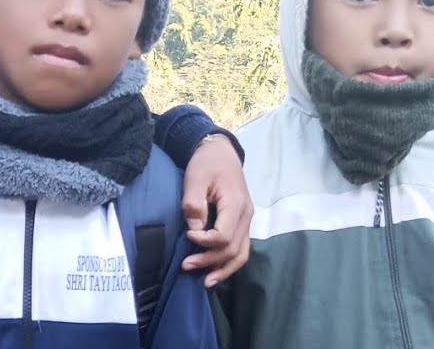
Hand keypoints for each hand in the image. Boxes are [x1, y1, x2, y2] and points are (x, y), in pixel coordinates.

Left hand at [180, 136, 252, 286]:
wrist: (221, 152)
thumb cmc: (206, 164)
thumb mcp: (195, 178)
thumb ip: (194, 204)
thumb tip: (194, 230)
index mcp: (236, 204)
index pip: (224, 235)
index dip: (204, 242)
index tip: (187, 235)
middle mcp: (247, 215)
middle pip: (233, 249)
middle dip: (209, 261)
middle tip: (185, 266)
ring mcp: (247, 220)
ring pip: (241, 253)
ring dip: (222, 269)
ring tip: (204, 282)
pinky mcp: (242, 223)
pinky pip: (241, 248)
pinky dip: (228, 262)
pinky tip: (214, 271)